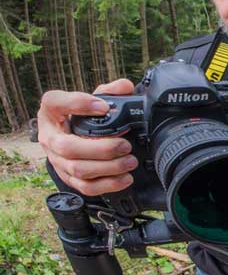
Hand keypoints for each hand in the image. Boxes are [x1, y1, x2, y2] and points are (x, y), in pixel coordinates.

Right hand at [37, 79, 137, 195]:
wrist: (71, 134)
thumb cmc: (80, 116)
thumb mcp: (92, 99)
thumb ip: (109, 91)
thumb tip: (125, 87)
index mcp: (52, 111)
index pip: (55, 102)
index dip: (78, 104)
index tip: (103, 106)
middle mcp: (50, 136)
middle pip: (68, 147)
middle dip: (101, 149)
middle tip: (125, 145)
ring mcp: (57, 160)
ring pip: (78, 170)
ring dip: (108, 168)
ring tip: (130, 161)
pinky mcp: (69, 177)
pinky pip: (85, 186)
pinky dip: (107, 184)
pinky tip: (125, 178)